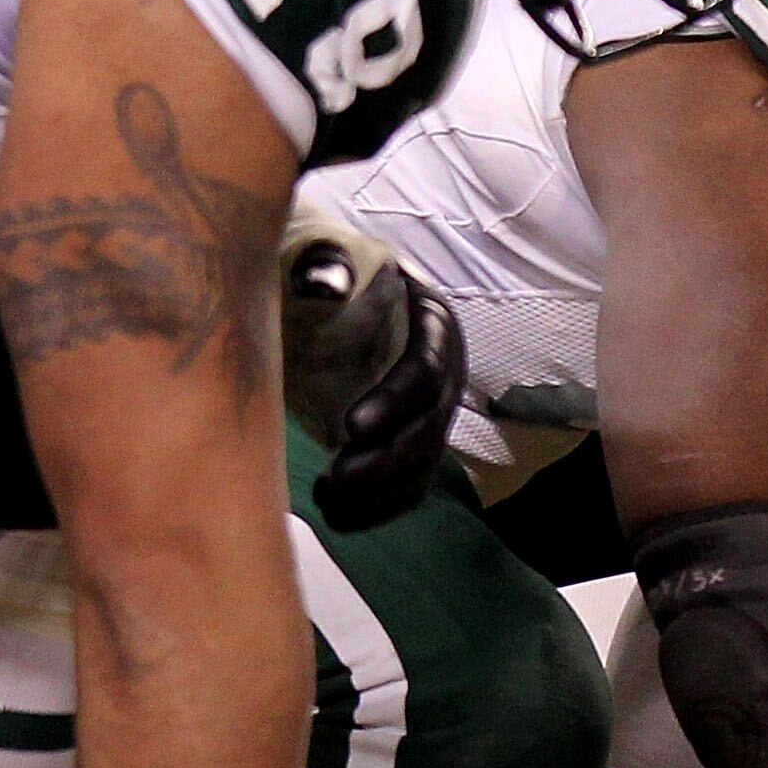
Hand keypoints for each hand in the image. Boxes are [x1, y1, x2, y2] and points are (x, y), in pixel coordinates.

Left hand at [277, 209, 463, 533]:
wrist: (334, 299)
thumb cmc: (327, 273)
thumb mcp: (325, 256)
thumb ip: (325, 261)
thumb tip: (324, 282)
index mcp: (432, 323)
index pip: (428, 366)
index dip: (396, 399)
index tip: (351, 425)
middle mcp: (444, 372)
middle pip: (430, 426)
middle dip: (386, 460)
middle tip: (336, 479)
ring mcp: (430, 412)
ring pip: (422, 466)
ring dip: (380, 493)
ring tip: (329, 498)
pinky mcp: (411, 443)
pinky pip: (407, 486)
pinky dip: (377, 508)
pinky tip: (336, 512)